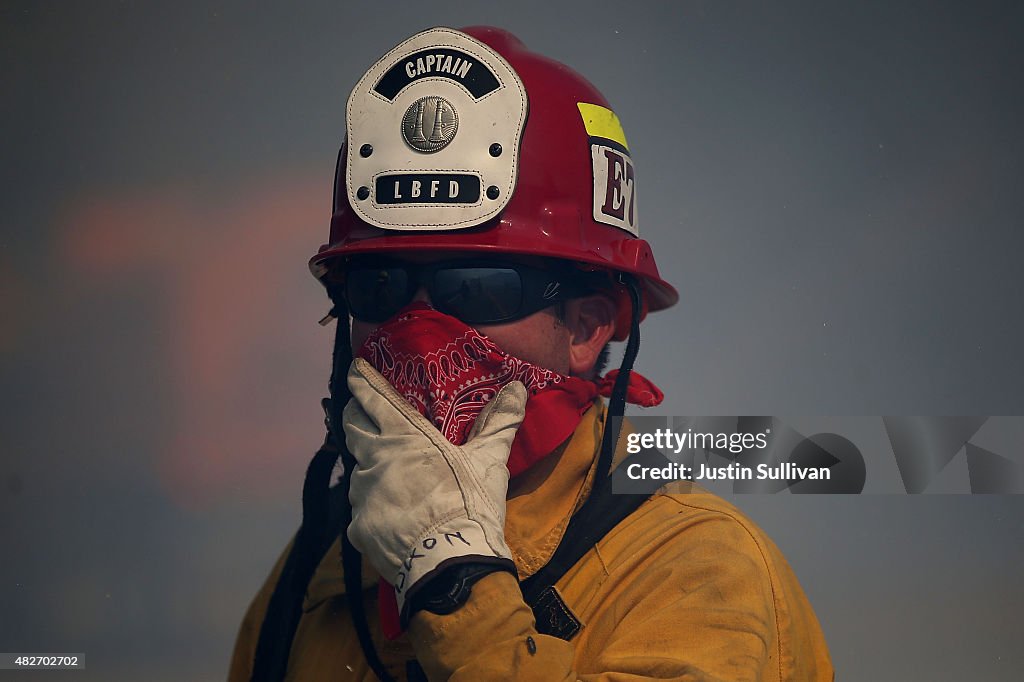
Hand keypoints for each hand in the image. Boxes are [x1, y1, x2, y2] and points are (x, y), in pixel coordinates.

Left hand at [343, 358, 525, 615]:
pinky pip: (361, 511)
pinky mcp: (357, 528)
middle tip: (361, 412)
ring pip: (358, 471)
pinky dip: (374, 508)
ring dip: (369, 468)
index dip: (362, 382)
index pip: (375, 399)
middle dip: (355, 417)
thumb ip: (499, 423)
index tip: (354, 370)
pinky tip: (392, 516)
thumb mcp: (488, 461)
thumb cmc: (469, 504)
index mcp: (405, 437)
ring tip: (388, 476)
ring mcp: (362, 495)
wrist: (450, 564)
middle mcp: (375, 460)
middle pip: (353, 428)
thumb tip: (517, 387)